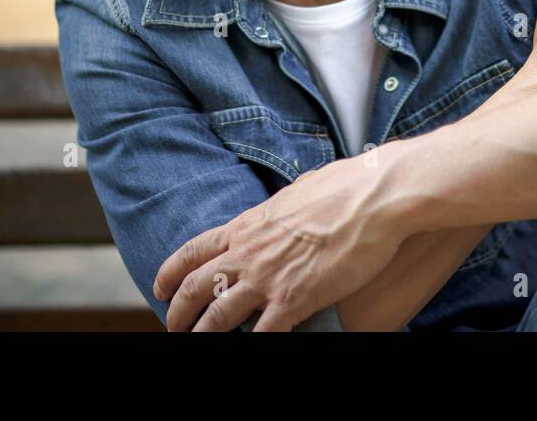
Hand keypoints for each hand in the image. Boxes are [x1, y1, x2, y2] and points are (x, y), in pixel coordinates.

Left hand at [153, 154, 405, 330]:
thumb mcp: (297, 193)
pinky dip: (252, 345)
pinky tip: (253, 348)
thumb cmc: (346, 187)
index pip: (194, 250)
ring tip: (197, 346)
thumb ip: (279, 211)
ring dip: (203, 336)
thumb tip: (282, 210)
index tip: (160, 288)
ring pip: (219, 318)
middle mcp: (250, 252)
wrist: (376, 197)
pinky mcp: (295, 299)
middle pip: (197, 287)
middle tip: (173, 328)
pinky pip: (262, 334)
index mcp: (248, 224)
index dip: (171, 272)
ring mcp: (269, 277)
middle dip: (178, 313)